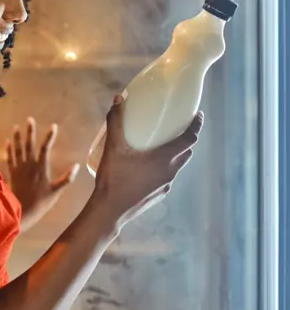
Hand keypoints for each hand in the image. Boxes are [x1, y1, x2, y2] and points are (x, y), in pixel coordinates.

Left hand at [6, 117, 79, 229]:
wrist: (21, 212)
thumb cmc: (41, 203)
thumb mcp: (56, 192)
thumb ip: (66, 179)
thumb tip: (76, 166)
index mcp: (41, 168)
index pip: (46, 148)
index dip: (50, 137)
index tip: (53, 126)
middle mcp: (29, 165)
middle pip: (29, 145)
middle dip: (30, 131)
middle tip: (30, 119)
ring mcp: (19, 168)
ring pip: (17, 149)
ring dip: (17, 137)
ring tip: (16, 126)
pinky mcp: (12, 173)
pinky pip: (9, 158)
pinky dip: (9, 150)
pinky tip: (8, 142)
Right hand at [93, 95, 203, 225]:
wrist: (110, 210)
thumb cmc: (114, 178)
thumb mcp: (112, 147)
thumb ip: (115, 122)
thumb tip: (119, 98)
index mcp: (164, 158)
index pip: (190, 139)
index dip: (197, 126)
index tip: (199, 115)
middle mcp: (170, 171)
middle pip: (186, 152)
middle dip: (186, 139)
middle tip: (177, 128)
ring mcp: (166, 185)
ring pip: (178, 165)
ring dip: (176, 154)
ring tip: (162, 146)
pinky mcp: (159, 194)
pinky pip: (167, 176)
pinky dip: (164, 167)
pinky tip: (148, 166)